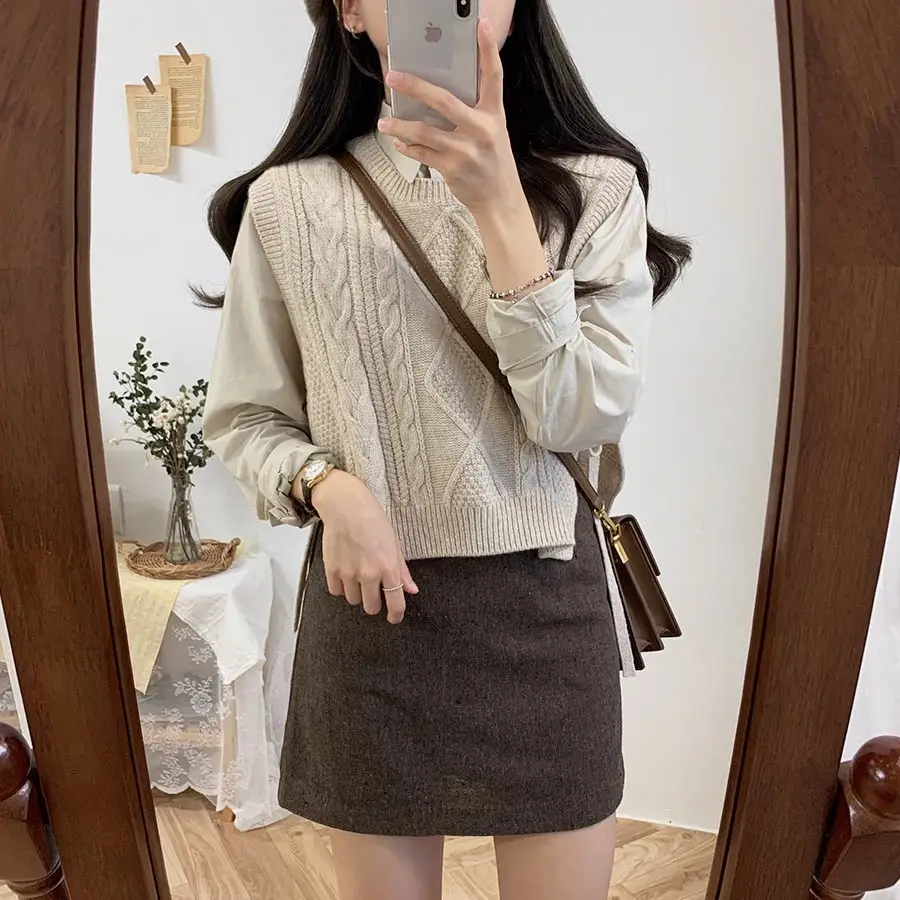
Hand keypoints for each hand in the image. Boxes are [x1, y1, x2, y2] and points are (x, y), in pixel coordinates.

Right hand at [307, 470, 418, 623]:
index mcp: (388, 568)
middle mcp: (369, 574)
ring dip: (357, 593)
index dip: (396, 615)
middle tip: (373, 591)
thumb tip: (411, 590)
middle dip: (374, 603)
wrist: (346, 506)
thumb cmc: (373, 520)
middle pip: (371, 607)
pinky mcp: (331, 570)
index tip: (394, 618)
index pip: (395, 603)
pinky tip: (344, 574)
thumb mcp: (394, 543)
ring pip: (353, 600)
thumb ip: (402, 570)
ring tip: (357, 575)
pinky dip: (341, 587)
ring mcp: (348, 573)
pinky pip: (336, 591)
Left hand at [380, 18, 522, 217]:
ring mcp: (465, 150)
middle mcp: (481, 130)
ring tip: (385, 121)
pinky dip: (407, 146)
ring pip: (424, 131)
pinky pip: (422, 152)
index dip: (487, 49)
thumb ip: (474, 112)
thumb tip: (438, 94)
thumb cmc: (493, 162)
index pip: (493, 76)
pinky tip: (398, 141)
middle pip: (443, 100)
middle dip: (415, 86)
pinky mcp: (452, 168)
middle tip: (393, 77)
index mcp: (493, 115)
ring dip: (400, 125)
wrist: (499, 200)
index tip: (479, 24)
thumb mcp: (492, 132)